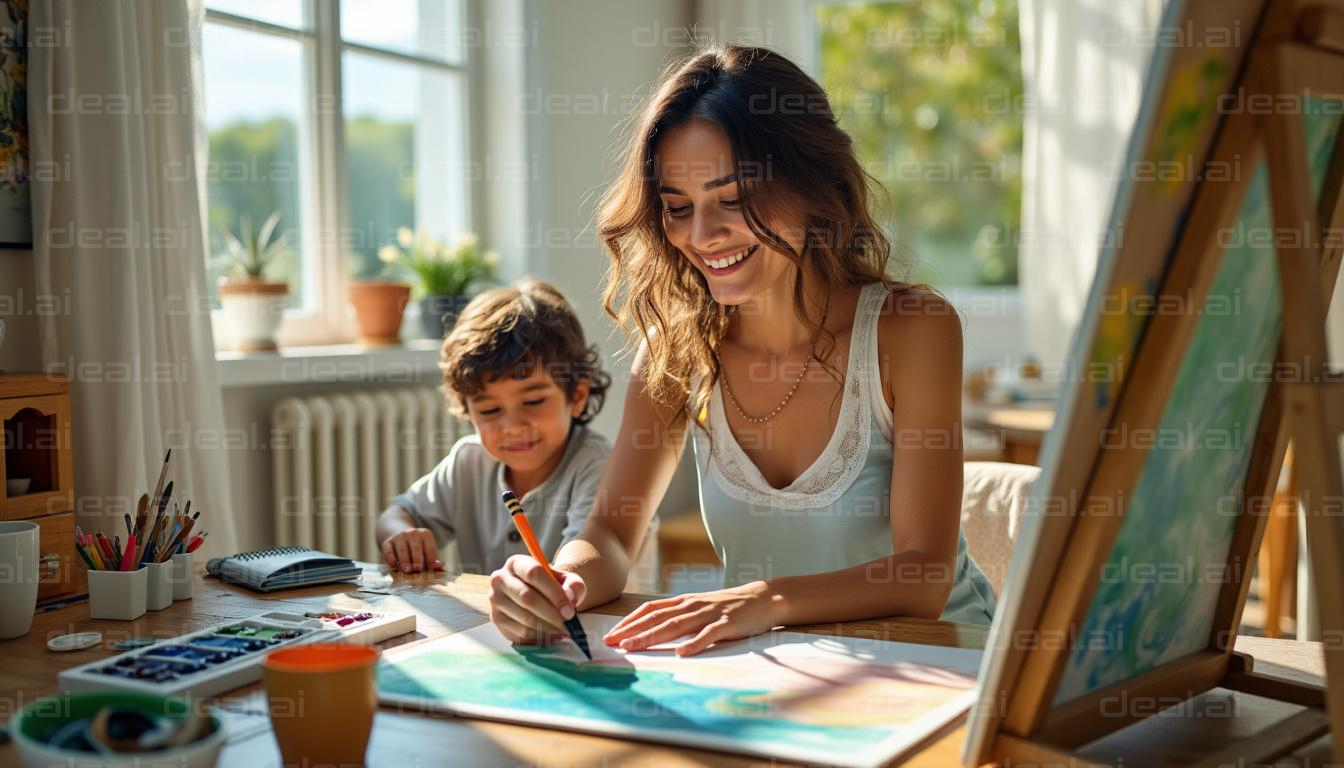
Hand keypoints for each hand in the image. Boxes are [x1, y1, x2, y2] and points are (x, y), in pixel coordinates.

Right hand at [380, 528, 443, 572]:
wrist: (399, 537)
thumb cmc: (417, 549)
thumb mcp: (426, 551)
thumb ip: (432, 560)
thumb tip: (440, 567)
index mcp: (425, 534)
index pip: (430, 548)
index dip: (430, 560)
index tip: (430, 569)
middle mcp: (412, 533)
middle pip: (416, 548)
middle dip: (417, 560)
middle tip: (417, 570)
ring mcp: (399, 537)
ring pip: (402, 550)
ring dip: (405, 561)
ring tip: (407, 571)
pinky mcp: (387, 543)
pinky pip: (389, 552)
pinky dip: (391, 560)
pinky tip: (395, 567)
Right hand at [489, 554, 587, 644]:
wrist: (535, 595)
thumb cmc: (550, 586)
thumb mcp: (565, 579)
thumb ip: (573, 584)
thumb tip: (570, 598)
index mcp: (517, 563)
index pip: (534, 574)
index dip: (554, 593)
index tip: (569, 611)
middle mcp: (501, 578)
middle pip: (527, 597)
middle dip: (552, 614)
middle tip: (568, 625)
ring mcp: (496, 599)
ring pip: (524, 617)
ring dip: (548, 628)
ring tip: (563, 632)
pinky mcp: (497, 618)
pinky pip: (520, 631)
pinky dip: (540, 637)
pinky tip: (552, 636)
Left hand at [603, 581, 781, 656]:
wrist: (763, 597)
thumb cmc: (728, 606)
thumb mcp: (699, 607)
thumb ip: (679, 616)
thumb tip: (652, 630)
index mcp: (684, 601)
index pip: (650, 609)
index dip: (629, 621)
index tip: (611, 635)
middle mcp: (692, 605)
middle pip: (657, 618)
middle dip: (633, 631)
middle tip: (612, 643)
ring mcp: (709, 613)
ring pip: (677, 625)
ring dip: (653, 636)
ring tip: (634, 647)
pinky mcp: (728, 623)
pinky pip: (709, 634)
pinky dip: (695, 644)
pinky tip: (682, 653)